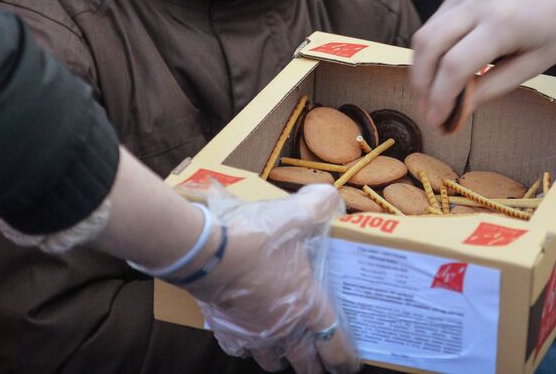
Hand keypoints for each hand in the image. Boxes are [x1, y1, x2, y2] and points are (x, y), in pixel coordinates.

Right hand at [190, 184, 356, 373]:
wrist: (205, 251)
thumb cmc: (256, 237)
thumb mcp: (297, 214)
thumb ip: (321, 205)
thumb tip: (331, 199)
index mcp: (307, 304)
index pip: (334, 343)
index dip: (345, 358)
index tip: (350, 365)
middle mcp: (282, 326)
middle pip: (304, 360)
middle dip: (315, 367)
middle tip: (321, 370)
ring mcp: (252, 331)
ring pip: (271, 359)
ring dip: (281, 360)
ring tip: (286, 359)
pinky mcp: (225, 329)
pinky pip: (239, 349)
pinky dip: (246, 348)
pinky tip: (248, 342)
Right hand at [410, 0, 555, 126]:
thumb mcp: (536, 65)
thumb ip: (495, 86)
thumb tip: (460, 109)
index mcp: (503, 24)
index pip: (455, 64)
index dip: (440, 96)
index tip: (437, 119)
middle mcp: (480, 1)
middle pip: (429, 43)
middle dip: (421, 81)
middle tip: (428, 107)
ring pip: (427, 29)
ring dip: (423, 64)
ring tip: (433, 90)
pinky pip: (439, 17)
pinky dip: (436, 44)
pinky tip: (445, 63)